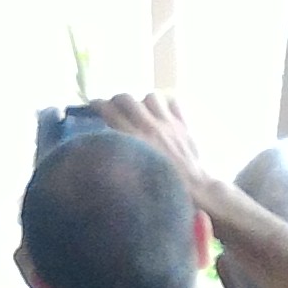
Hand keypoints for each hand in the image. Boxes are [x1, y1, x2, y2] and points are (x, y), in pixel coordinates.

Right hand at [91, 91, 209, 187]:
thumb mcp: (131, 174)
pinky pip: (175, 103)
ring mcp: (169, 123)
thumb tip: (103, 147)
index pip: (109, 111)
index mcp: (134, 138)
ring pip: (151, 97)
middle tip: (113, 107)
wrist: (194, 190)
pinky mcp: (184, 125)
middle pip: (127, 99)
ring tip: (141, 110)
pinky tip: (163, 113)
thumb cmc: (159, 187)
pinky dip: (167, 105)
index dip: (98, 105)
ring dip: (142, 102)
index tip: (93, 105)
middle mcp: (149, 125)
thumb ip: (118, 155)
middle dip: (116, 100)